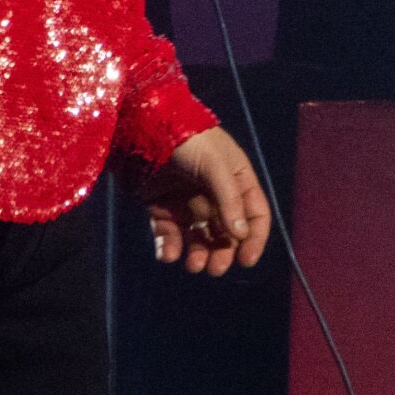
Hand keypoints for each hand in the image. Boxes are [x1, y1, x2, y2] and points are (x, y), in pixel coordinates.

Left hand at [140, 127, 271, 275]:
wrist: (141, 125)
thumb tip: (240, 236)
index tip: (246, 260)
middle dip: (222, 250)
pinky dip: (170, 247)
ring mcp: (186, 199)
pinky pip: (168, 232)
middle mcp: (214, 191)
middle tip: (214, 269)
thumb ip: (228, 200)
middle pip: (225, 230)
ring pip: (197, 235)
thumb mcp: (215, 165)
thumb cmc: (187, 140)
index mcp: (235, 177)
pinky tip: (168, 255)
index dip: (253, 237)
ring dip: (198, 253)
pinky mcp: (160, 205)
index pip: (253, 213)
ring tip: (193, 266)